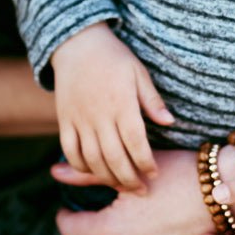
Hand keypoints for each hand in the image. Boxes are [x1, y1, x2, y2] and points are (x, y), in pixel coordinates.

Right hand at [52, 22, 173, 190]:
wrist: (77, 43)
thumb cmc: (113, 57)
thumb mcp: (138, 72)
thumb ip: (152, 100)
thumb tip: (170, 122)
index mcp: (121, 103)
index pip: (136, 142)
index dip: (146, 162)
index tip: (154, 173)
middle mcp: (99, 114)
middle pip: (115, 157)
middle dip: (129, 179)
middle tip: (141, 191)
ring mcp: (79, 118)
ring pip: (92, 159)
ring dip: (107, 177)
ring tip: (121, 186)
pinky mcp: (65, 119)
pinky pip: (70, 150)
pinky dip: (80, 166)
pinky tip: (93, 171)